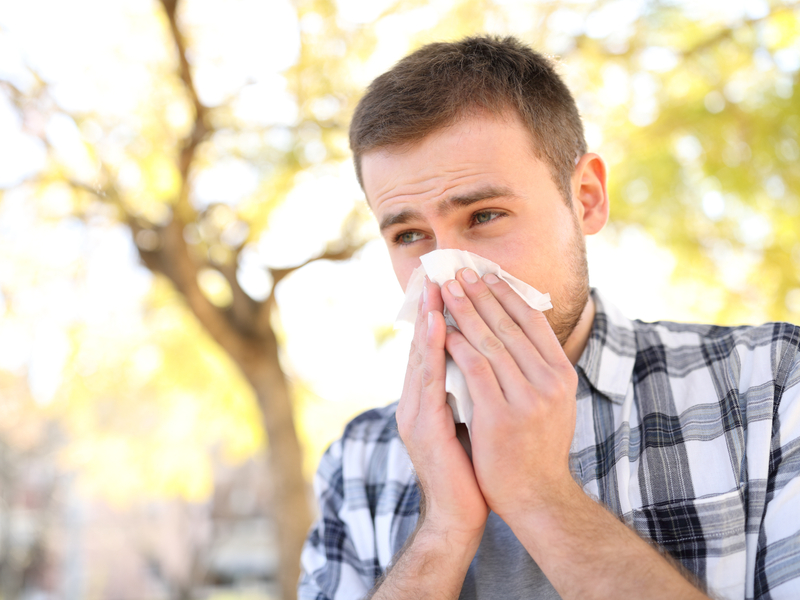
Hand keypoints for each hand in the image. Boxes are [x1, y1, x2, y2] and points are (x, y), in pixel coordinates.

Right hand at [395, 276, 488, 541]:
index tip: (450, 284)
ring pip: (422, 356)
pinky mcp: (423, 427)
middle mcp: (416, 401)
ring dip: (429, 319)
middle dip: (432, 307)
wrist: (460, 516)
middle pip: (423, 345)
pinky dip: (433, 349)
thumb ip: (468, 391)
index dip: (439, 315)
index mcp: (427, 400)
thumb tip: (483, 361)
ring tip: (437, 286)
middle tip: (439, 271)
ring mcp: (415, 413)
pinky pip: (429, 380)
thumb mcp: (469, 421)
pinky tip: (439, 326)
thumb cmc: (470, 469)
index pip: (433, 349)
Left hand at [440, 268, 578, 521]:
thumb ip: (538, 368)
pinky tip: (441, 328)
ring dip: (465, 311)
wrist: (536, 496)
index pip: (533, 322)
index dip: (508, 294)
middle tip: (460, 271)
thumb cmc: (537, 447)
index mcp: (562, 374)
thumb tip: (523, 331)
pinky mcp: (501, 415)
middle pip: (510, 325)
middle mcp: (550, 382)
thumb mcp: (550, 402)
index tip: (488, 274)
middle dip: (481, 294)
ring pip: (490, 341)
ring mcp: (528, 398)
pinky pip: (474, 368)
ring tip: (447, 289)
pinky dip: (457, 344)